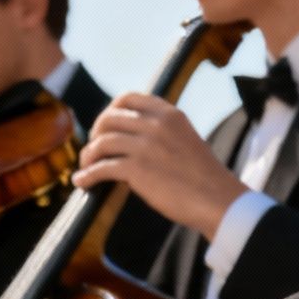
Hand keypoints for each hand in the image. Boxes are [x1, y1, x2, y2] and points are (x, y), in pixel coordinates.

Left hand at [72, 93, 247, 237]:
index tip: (104, 127)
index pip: (127, 99)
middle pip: (108, 119)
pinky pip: (101, 168)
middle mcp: (155, 124)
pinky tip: (82, 182)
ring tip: (85, 167)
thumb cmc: (202, 176)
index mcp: (169, 113)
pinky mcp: (137, 169)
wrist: (216, 199)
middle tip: (93, 149)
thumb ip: (161, 132)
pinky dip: (87, 175)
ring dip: (87, 156)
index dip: (109, 112)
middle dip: (95, 134)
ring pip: (101, 143)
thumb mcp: (185, 139)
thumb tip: (131, 138)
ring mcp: (145, 146)